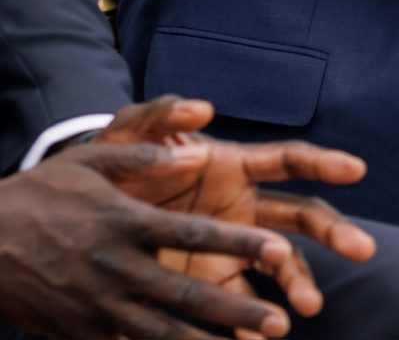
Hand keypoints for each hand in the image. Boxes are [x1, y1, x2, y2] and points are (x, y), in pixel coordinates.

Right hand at [0, 139, 300, 339]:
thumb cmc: (42, 194)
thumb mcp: (91, 162)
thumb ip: (146, 157)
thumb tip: (199, 151)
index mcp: (127, 222)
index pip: (195, 235)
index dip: (240, 243)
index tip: (280, 249)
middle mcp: (119, 268)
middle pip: (188, 295)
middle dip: (238, 311)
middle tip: (282, 322)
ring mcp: (99, 307)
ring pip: (163, 333)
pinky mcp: (81, 333)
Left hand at [96, 97, 375, 320]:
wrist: (88, 212)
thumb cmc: (121, 163)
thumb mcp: (134, 132)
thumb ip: (163, 114)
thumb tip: (204, 107)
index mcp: (235, 165)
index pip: (289, 160)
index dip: (323, 162)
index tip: (356, 168)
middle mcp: (244, 206)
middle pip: (301, 216)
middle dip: (334, 230)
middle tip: (363, 249)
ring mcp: (232, 246)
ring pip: (281, 264)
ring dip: (298, 283)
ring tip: (307, 308)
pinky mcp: (211, 281)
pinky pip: (241, 303)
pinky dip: (251, 323)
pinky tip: (255, 337)